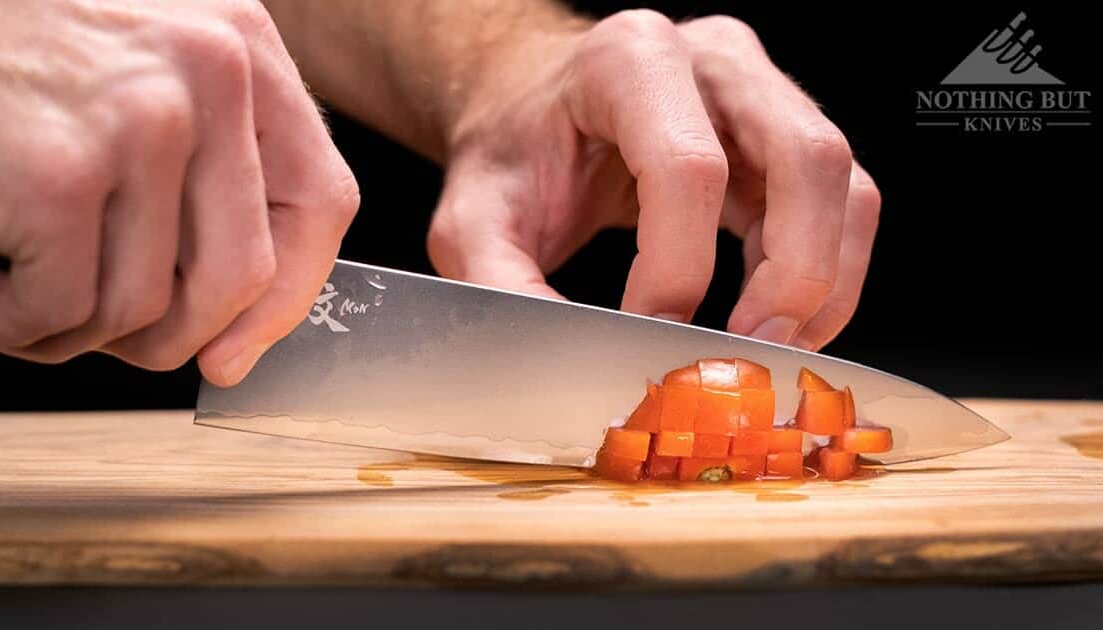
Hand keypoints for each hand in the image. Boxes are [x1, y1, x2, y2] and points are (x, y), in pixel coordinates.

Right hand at [0, 0, 358, 384]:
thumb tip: (245, 318)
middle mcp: (208, 75)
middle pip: (242, 275)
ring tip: (16, 293)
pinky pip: (66, 315)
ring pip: (147, 308)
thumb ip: (212, 169)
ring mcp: (139, 123)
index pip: (319, 202)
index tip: (239, 345)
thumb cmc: (0, 55)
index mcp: (242, 49)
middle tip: (102, 333)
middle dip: (173, 336)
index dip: (287, 297)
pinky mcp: (57, 175)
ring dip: (74, 333)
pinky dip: (11, 328)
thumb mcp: (143, 73)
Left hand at [428, 10, 879, 350]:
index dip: (679, 267)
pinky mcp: (782, 135)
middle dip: (793, 274)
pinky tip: (778, 321)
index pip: (688, 167)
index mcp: (629, 59)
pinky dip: (827, 274)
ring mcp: (760, 90)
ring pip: (844, 183)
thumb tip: (565, 359)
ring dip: (825, 281)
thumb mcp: (475, 217)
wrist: (532, 113)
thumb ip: (502, 285)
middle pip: (806, 158)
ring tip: (771, 347)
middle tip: (750, 351)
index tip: (649, 329)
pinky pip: (843, 204)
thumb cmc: (513, 154)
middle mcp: (712, 59)